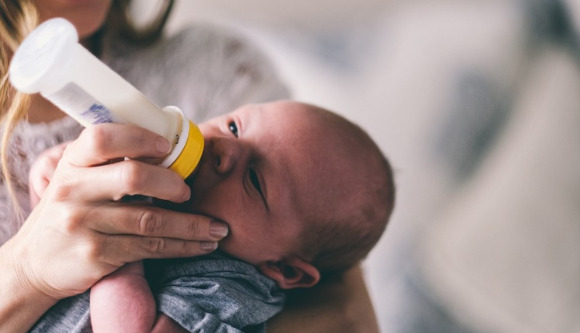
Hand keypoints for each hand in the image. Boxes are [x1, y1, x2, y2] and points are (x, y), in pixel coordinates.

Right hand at [5, 124, 226, 299]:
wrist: (35, 262)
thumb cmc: (69, 211)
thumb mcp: (77, 179)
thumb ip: (109, 163)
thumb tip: (167, 146)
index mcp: (73, 163)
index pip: (103, 138)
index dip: (140, 138)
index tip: (167, 147)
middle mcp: (74, 190)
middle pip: (134, 177)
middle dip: (172, 184)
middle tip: (189, 192)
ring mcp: (84, 224)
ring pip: (151, 219)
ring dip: (193, 225)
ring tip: (218, 228)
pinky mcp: (97, 254)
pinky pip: (150, 247)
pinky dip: (183, 246)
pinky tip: (202, 245)